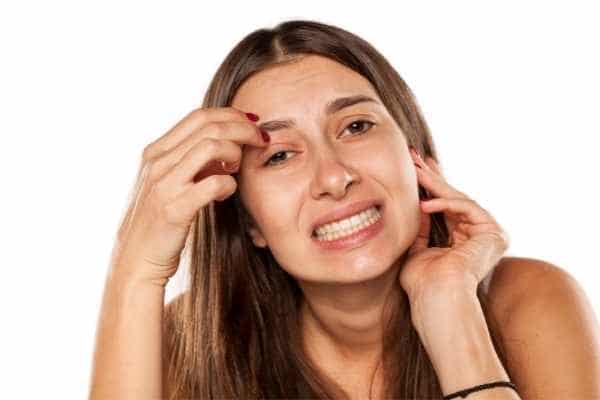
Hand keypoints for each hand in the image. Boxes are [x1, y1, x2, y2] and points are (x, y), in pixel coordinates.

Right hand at [109, 107, 268, 285]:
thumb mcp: (167, 184)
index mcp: (156, 152)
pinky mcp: (174, 209)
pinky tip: (228, 192)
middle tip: (261, 140)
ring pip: (212, 146)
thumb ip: (190, 163)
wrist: (135, 261)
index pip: (199, 116)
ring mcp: (164, 185)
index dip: (231, 116)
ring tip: (238, 167)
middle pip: (209, 126)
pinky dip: (229, 184)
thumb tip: (226, 146)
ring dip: (236, 153)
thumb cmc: (158, 223)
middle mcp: (157, 163)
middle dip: (243, 128)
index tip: (252, 124)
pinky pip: (213, 183)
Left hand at [398, 147, 509, 301]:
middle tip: (414, 157)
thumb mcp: (417, 249)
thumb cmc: (423, 283)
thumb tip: (418, 207)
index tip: (415, 168)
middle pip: (453, 200)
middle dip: (432, 178)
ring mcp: (490, 235)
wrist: (436, 299)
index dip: (431, 187)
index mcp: (464, 242)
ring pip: (459, 200)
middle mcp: (480, 237)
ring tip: (414, 171)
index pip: (447, 208)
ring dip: (435, 184)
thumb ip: (420, 229)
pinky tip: (424, 205)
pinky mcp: (494, 234)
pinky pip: (467, 208)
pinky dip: (445, 204)